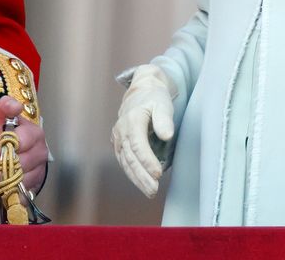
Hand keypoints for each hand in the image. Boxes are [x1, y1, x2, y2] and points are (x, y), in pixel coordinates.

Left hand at [0, 96, 47, 194]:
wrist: (3, 148)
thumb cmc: (1, 133)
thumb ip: (3, 108)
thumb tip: (16, 107)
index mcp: (34, 133)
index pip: (19, 142)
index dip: (2, 146)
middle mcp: (42, 151)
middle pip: (20, 163)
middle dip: (3, 163)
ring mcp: (41, 168)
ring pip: (21, 179)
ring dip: (6, 177)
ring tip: (0, 168)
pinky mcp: (36, 184)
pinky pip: (23, 192)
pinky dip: (12, 188)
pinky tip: (7, 179)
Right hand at [111, 64, 175, 197]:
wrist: (141, 93)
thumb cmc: (155, 99)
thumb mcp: (162, 103)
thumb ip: (164, 119)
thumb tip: (167, 136)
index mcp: (132, 119)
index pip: (138, 144)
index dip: (147, 161)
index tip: (158, 174)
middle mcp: (122, 130)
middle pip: (130, 157)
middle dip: (142, 176)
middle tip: (154, 190)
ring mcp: (118, 138)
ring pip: (125, 162)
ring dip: (137, 179)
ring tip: (150, 192)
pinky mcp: (118, 144)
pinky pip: (124, 162)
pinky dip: (132, 174)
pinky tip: (141, 183)